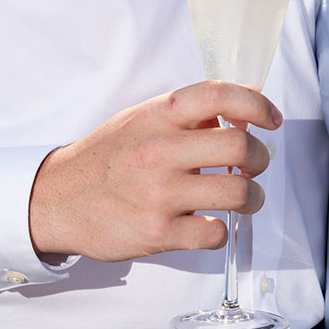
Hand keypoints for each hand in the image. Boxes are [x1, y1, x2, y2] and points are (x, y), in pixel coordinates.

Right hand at [28, 83, 280, 264]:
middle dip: (260, 158)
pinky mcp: (158, 233)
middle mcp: (159, 151)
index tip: (271, 119)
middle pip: (240, 147)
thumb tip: (243, 108)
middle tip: (254, 166)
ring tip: (243, 198)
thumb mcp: (141, 120)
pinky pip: (215, 233)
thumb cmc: (107, 158)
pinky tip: (209, 225)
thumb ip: (187, 115)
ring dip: (252, 197)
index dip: (256, 104)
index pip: (218, 95)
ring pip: (238, 193)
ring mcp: (159, 194)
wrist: (57, 199)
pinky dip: (221, 231)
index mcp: (158, 116)